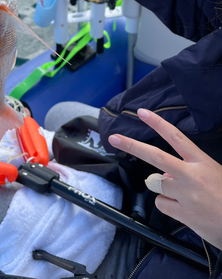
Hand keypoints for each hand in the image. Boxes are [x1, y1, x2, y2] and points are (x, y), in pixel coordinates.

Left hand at [108, 108, 221, 249]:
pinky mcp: (182, 213)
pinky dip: (168, 206)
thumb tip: (164, 172)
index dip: (158, 123)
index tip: (142, 113)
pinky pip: (161, 204)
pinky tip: (184, 209)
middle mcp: (191, 175)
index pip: (176, 137)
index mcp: (201, 162)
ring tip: (185, 197)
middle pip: (156, 156)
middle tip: (115, 138)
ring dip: (164, 189)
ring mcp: (185, 194)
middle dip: (133, 145)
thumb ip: (188, 168)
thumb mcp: (212, 172)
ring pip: (157, 184)